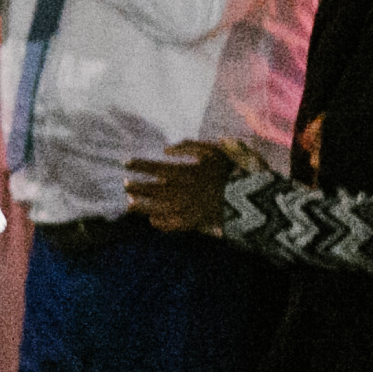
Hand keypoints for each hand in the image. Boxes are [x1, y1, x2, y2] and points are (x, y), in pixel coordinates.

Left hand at [121, 143, 237, 235]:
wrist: (248, 197)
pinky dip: (161, 223)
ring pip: (158, 208)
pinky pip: (172, 225)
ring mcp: (186, 209)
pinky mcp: (193, 223)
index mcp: (185, 173)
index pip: (155, 169)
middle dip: (137, 187)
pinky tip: (152, 220)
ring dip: (142, 206)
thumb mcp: (211, 151)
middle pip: (152, 190)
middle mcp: (181, 192)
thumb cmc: (228, 170)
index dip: (139, 166)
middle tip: (124, 185)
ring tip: (129, 205)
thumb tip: (165, 150)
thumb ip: (188, 146)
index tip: (126, 163)